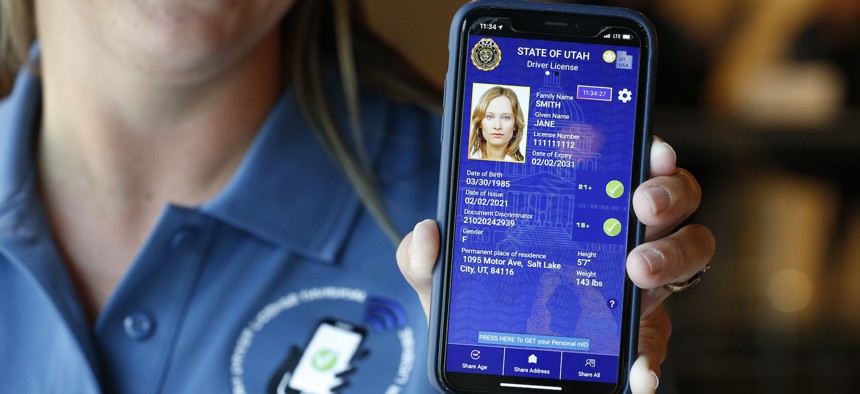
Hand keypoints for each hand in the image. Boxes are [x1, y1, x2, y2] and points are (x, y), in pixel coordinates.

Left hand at [396, 136, 714, 393]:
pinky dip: (653, 357)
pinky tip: (638, 370)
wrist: (497, 357)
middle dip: (668, 194)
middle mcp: (623, 237)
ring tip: (639, 271)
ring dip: (673, 256)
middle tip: (641, 204)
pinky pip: (660, 342)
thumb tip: (426, 234)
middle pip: (673, 202)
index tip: (651, 146)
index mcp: (584, 211)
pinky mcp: (639, 334)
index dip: (649, 151)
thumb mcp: (451, 276)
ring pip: (688, 254)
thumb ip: (427, 257)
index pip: (626, 168)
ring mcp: (639, 284)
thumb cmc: (487, 300)